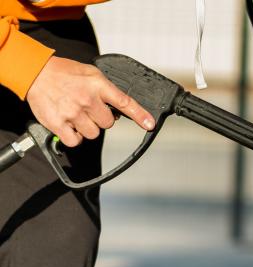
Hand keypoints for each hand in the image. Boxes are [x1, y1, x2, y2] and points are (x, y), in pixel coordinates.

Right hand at [26, 56, 155, 147]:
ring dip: (87, 128)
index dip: (140, 115)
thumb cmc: (64, 73)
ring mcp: (73, 113)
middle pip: (108, 123)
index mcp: (98, 85)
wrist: (35, 72)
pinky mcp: (58, 123)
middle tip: (89, 109)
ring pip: (93, 134)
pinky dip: (74, 137)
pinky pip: (75, 141)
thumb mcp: (91, 73)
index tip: (149, 124)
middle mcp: (87, 100)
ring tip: (77, 115)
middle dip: (101, 118)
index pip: (125, 102)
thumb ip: (106, 89)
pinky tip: (70, 126)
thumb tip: (120, 107)